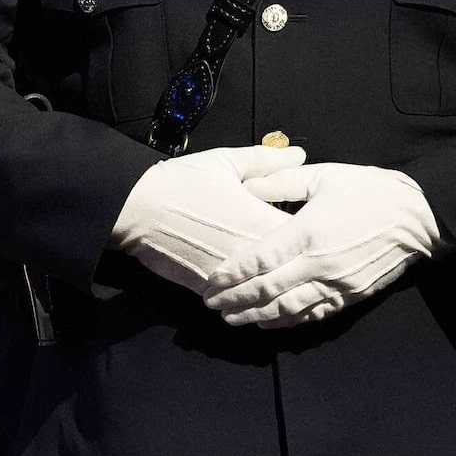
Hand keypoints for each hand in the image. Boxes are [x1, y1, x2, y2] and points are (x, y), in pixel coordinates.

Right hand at [109, 143, 309, 296]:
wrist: (134, 209)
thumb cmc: (179, 182)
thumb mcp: (224, 162)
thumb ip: (266, 160)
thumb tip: (299, 153)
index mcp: (261, 220)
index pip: (309, 237)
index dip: (318, 236)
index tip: (321, 232)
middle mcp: (252, 254)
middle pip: (294, 270)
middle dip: (303, 266)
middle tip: (311, 263)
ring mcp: (231, 277)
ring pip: (268, 292)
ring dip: (278, 288)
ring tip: (285, 283)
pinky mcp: (209, 290)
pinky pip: (239, 302)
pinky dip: (250, 300)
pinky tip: (254, 294)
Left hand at [205, 164, 440, 328]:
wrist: (422, 216)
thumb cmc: (371, 191)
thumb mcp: (323, 176)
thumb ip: (281, 182)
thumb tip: (247, 186)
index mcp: (309, 232)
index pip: (260, 260)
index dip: (232, 275)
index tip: (211, 282)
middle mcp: (320, 263)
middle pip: (268, 290)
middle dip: (235, 301)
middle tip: (211, 305)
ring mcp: (338, 283)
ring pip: (289, 309)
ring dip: (257, 317)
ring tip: (233, 319)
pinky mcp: (352, 295)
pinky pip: (315, 314)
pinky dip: (289, 322)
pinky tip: (270, 323)